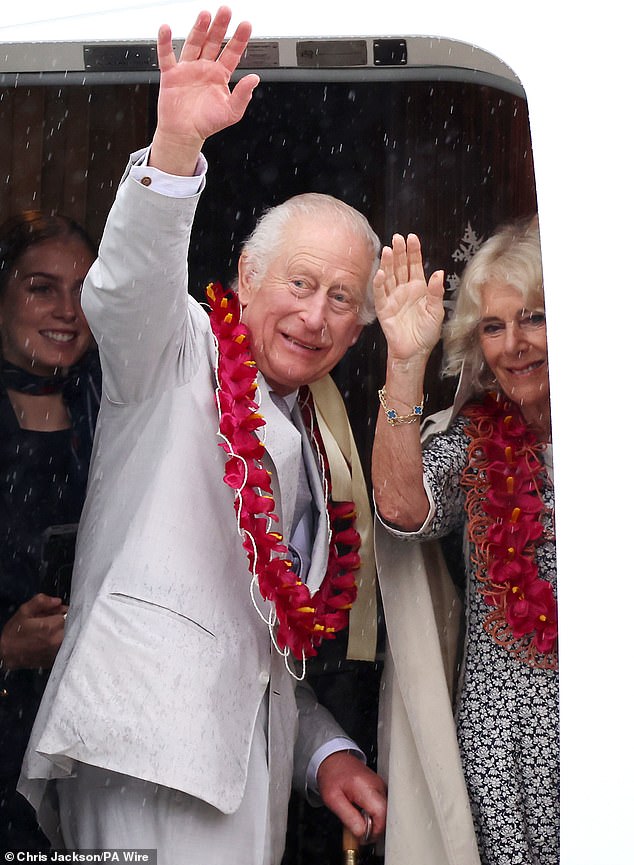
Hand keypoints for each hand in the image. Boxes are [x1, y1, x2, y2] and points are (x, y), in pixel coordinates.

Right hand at [0, 593, 66, 670]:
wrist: (6, 655)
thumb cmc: (14, 634)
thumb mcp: (24, 611)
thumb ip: (41, 601)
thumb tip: (57, 601)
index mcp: (51, 627)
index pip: (70, 613)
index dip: (64, 611)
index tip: (58, 611)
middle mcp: (57, 640)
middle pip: (73, 625)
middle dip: (66, 620)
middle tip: (54, 620)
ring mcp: (58, 651)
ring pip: (71, 635)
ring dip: (65, 630)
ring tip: (51, 631)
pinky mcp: (56, 659)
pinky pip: (66, 646)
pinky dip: (62, 641)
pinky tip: (50, 640)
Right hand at [150, 7, 259, 174]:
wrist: (184, 134)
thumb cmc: (207, 123)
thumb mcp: (231, 113)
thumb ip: (243, 95)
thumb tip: (254, 79)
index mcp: (220, 75)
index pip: (232, 53)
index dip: (239, 39)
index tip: (246, 25)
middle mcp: (204, 68)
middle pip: (213, 42)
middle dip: (220, 27)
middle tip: (226, 10)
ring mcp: (188, 68)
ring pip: (194, 44)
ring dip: (199, 29)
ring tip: (205, 15)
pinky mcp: (171, 74)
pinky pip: (167, 55)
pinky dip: (165, 42)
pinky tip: (167, 29)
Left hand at [317, 751, 386, 844]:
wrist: (333, 760)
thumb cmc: (331, 776)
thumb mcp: (333, 800)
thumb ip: (349, 818)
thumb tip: (362, 833)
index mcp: (365, 786)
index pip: (381, 813)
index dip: (374, 830)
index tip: (363, 837)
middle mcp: (377, 785)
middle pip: (386, 814)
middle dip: (375, 829)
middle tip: (360, 832)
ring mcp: (381, 786)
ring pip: (386, 812)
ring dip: (374, 822)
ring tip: (359, 821)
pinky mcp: (381, 788)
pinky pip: (382, 807)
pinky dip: (374, 815)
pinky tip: (363, 814)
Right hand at [374, 233, 444, 361]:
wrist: (414, 352)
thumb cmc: (426, 334)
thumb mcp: (436, 312)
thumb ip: (436, 292)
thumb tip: (438, 273)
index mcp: (419, 288)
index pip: (415, 265)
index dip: (413, 251)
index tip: (412, 238)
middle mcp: (404, 290)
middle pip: (400, 266)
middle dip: (399, 252)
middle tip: (397, 238)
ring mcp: (393, 298)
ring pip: (389, 276)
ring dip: (388, 263)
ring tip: (387, 250)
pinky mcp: (384, 309)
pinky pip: (380, 294)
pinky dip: (379, 283)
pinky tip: (380, 273)